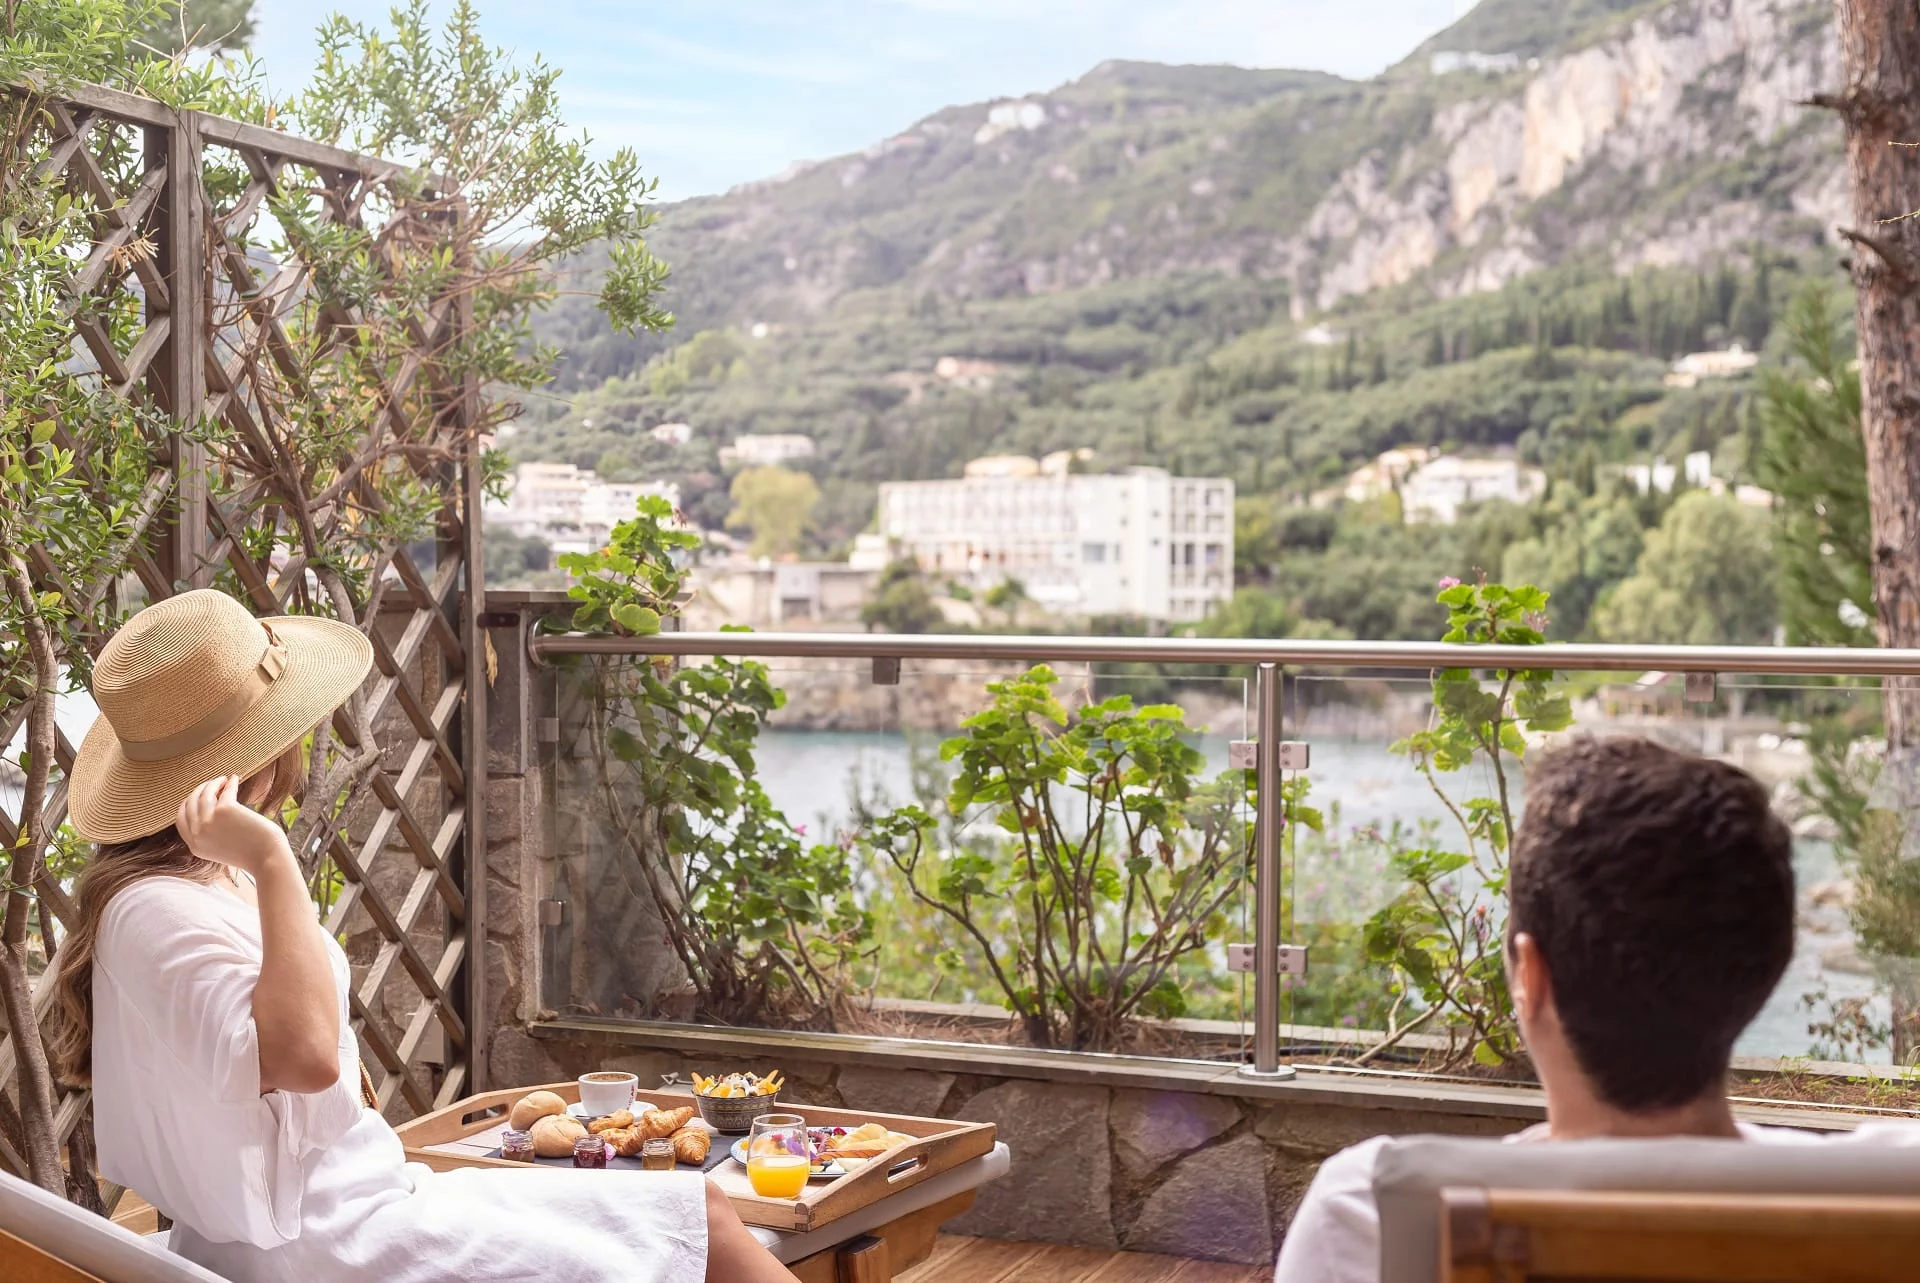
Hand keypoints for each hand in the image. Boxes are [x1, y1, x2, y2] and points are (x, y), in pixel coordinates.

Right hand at [177, 775, 292, 875]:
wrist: (268, 859)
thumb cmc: (251, 854)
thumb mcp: (219, 849)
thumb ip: (208, 835)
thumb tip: (209, 808)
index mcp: (194, 846)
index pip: (180, 819)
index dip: (188, 803)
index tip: (199, 795)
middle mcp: (197, 834)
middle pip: (190, 803)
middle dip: (200, 790)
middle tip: (214, 784)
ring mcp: (208, 821)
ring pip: (204, 794)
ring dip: (214, 783)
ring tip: (224, 780)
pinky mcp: (225, 810)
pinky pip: (225, 790)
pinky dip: (230, 783)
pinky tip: (235, 779)